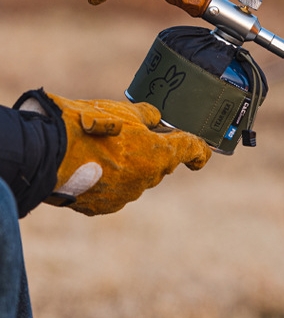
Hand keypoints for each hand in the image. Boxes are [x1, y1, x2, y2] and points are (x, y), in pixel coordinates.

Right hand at [18, 90, 211, 215]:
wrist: (47, 151)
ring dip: (126, 167)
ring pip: (135, 179)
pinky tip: (88, 168)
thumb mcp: (122, 110)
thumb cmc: (88, 126)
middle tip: (129, 137)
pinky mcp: (104, 206)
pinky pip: (113, 192)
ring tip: (99, 150)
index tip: (202, 154)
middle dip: (149, 153)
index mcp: (157, 155)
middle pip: (158, 165)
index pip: (190, 151)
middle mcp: (146, 180)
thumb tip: (155, 118)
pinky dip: (107, 181)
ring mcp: (125, 196)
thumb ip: (146, 116)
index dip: (199, 150)